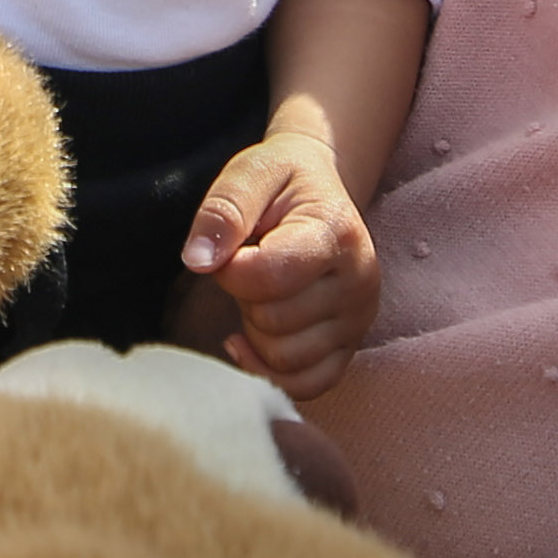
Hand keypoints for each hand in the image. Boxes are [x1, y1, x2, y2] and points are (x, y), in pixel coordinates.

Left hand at [184, 133, 379, 399]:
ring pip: (285, 359)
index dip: (231, 269)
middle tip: (253, 265)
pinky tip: (252, 339)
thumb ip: (223, 211)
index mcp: (336, 232)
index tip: (232, 247)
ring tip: (265, 292)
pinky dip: (270, 371)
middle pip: (274, 323)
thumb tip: (198, 260)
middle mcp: (359, 281)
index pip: (268, 278)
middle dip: (245, 298)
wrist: (320, 187)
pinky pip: (307, 385)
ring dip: (257, 331)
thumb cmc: (280, 180)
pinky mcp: (351, 346)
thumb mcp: (249, 172)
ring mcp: (359, 319)